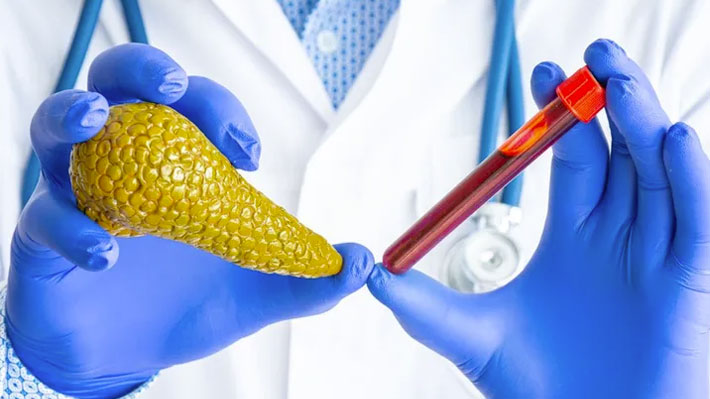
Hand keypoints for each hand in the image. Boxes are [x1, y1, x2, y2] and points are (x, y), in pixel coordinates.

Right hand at [8, 44, 373, 398]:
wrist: (130, 354)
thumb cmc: (188, 304)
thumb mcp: (256, 292)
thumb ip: (306, 278)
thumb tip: (364, 263)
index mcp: (173, 164)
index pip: (190, 107)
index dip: (218, 111)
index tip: (249, 153)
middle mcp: (121, 164)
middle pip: (117, 87)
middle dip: (141, 73)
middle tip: (171, 86)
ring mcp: (74, 196)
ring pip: (54, 129)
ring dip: (73, 114)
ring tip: (97, 118)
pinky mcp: (41, 243)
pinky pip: (41, 219)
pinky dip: (71, 228)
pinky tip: (108, 252)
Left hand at [368, 39, 709, 397]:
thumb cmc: (536, 389)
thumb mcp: (470, 337)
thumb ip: (423, 306)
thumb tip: (371, 274)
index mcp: (575, 238)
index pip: (576, 160)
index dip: (560, 118)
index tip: (540, 74)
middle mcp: (619, 237)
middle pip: (624, 151)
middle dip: (610, 101)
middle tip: (590, 54)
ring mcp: (657, 257)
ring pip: (660, 174)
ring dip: (646, 122)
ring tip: (617, 78)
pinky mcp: (687, 286)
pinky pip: (697, 223)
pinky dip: (691, 182)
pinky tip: (673, 140)